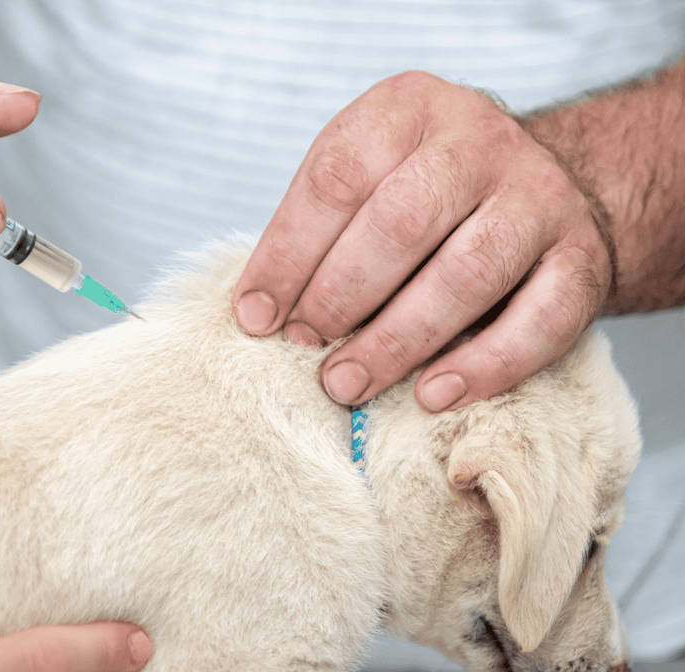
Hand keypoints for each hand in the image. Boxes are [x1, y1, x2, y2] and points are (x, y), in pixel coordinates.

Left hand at [232, 71, 612, 411]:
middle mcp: (479, 141)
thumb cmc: (428, 199)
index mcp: (409, 109)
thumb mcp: (369, 180)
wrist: (534, 190)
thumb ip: (320, 231)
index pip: (337, 179)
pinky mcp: (582, 256)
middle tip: (305, 347)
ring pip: (467, 274)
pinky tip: (433, 395)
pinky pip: (541, 320)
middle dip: (340, 297)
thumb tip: (260, 311)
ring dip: (397, 341)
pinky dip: (484, 366)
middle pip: (401, 223)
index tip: (257, 317)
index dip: (288, 255)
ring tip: (347, 383)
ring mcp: (538, 196)